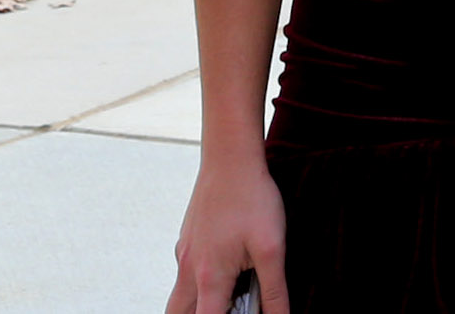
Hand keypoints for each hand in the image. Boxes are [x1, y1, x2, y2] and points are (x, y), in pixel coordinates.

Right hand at [167, 152, 289, 313]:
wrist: (230, 156)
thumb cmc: (251, 198)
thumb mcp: (272, 249)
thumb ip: (275, 292)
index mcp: (209, 279)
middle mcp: (189, 270)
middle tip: (232, 308)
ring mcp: (185, 253)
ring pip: (180, 297)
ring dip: (199, 305)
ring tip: (232, 297)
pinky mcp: (188, 240)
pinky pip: (186, 275)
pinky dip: (201, 286)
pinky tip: (228, 271)